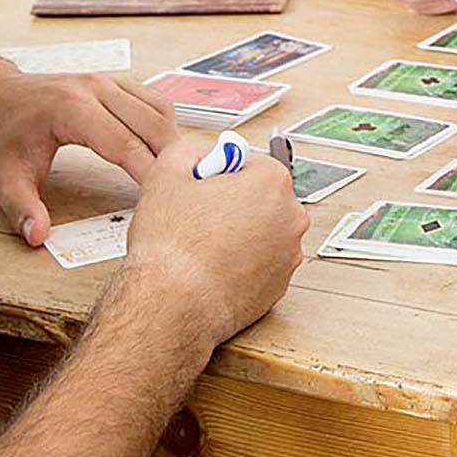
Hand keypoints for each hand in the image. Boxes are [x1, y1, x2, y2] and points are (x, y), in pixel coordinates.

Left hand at [0, 70, 179, 246]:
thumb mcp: (1, 177)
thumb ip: (22, 208)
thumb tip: (38, 237)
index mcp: (71, 109)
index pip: (124, 144)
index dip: (150, 173)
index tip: (169, 199)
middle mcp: (95, 89)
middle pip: (152, 122)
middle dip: (173, 157)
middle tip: (190, 190)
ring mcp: (107, 82)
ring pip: (159, 108)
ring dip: (173, 140)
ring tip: (183, 173)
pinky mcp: (113, 84)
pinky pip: (152, 101)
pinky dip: (164, 126)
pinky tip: (166, 151)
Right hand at [123, 138, 308, 351]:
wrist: (172, 305)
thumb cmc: (174, 247)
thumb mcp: (166, 173)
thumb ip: (186, 151)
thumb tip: (195, 154)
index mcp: (272, 183)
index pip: (248, 162)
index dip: (218, 173)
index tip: (202, 187)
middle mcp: (291, 218)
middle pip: (259, 197)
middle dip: (232, 202)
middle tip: (199, 215)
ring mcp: (288, 256)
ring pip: (261, 232)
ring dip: (238, 233)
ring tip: (203, 245)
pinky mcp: (279, 287)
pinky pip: (261, 264)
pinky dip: (241, 263)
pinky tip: (213, 267)